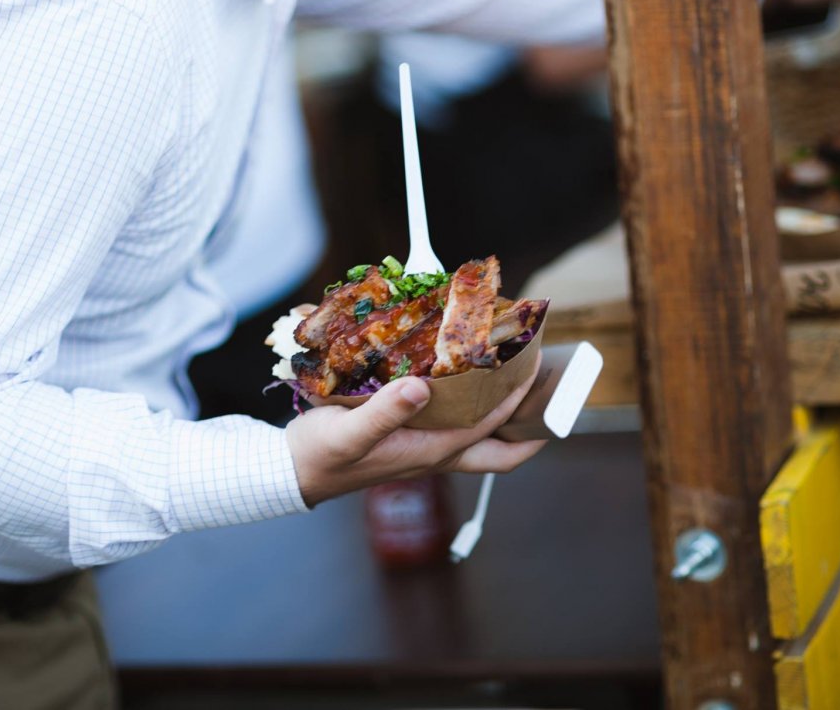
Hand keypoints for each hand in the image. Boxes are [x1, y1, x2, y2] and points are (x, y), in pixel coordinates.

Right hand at [285, 362, 545, 506]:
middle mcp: (435, 454)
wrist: (291, 470)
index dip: (518, 402)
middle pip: (500, 453)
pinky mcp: (409, 439)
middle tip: (549, 399)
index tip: (536, 370)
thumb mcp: (349, 432)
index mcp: (431, 453)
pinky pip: (454, 426)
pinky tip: (464, 379)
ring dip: (503, 416)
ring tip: (518, 382)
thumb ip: (384, 411)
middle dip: (530, 431)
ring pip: (480, 439)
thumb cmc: (321, 455)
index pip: (490, 428)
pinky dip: (470, 406)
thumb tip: (419, 387)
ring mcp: (424, 449)